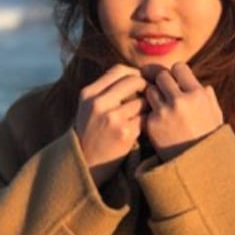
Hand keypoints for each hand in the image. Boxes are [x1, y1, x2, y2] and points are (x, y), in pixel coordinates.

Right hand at [74, 64, 147, 186]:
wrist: (85, 164)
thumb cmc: (91, 133)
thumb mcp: (89, 107)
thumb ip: (106, 90)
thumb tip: (136, 74)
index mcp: (88, 93)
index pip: (118, 70)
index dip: (134, 73)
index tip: (140, 81)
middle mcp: (98, 103)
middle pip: (133, 80)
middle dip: (146, 86)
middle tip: (150, 95)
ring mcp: (112, 118)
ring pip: (143, 100)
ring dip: (149, 105)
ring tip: (147, 112)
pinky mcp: (125, 133)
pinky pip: (146, 118)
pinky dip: (149, 121)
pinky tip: (146, 126)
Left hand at [144, 62, 222, 160]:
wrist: (197, 168)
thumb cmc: (209, 141)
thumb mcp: (216, 117)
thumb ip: (208, 98)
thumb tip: (202, 84)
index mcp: (198, 94)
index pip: (178, 67)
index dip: (176, 74)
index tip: (176, 82)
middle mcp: (180, 100)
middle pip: (161, 76)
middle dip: (163, 84)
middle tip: (166, 94)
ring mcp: (163, 112)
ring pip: (150, 91)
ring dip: (154, 97)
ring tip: (162, 108)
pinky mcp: (151, 125)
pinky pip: (145, 110)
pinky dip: (150, 114)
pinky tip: (157, 122)